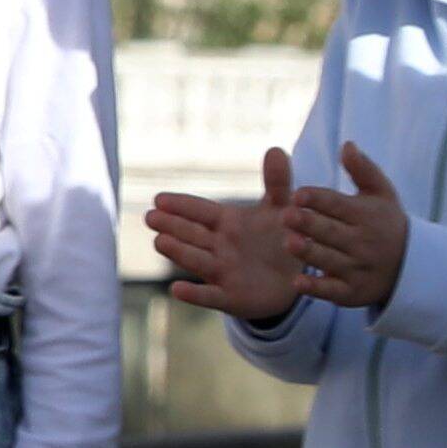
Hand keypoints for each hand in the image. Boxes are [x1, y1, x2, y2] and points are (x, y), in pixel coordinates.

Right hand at [145, 158, 310, 327]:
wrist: (296, 280)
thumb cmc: (282, 239)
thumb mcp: (281, 210)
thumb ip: (277, 182)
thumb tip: (274, 148)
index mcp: (228, 223)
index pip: (200, 211)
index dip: (182, 205)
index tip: (160, 198)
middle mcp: (219, 247)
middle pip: (191, 234)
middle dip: (171, 225)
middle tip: (151, 217)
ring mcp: (222, 273)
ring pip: (195, 260)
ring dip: (178, 251)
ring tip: (160, 242)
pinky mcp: (230, 298)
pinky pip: (209, 296)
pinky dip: (194, 294)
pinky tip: (177, 290)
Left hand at [283, 145, 412, 314]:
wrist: (411, 267)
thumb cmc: (385, 223)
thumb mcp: (381, 194)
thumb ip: (363, 169)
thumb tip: (347, 144)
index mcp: (366, 215)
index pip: (338, 205)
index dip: (318, 199)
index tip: (298, 193)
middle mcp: (363, 242)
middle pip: (331, 232)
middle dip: (309, 224)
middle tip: (285, 215)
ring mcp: (358, 269)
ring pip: (329, 260)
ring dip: (309, 252)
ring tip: (288, 242)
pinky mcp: (352, 292)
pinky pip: (332, 290)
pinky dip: (316, 288)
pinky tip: (297, 282)